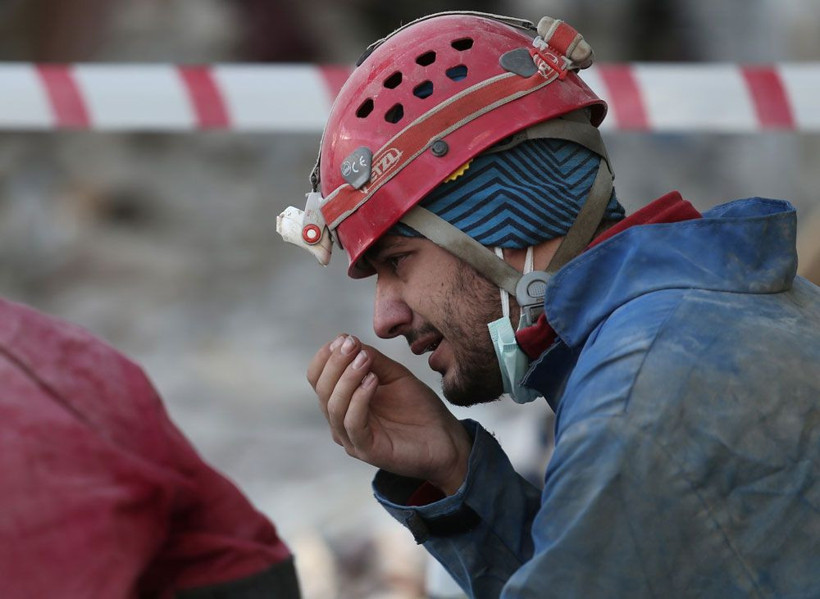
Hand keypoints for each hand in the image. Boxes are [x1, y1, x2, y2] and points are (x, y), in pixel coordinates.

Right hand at [308, 335, 471, 494]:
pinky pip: (352, 423)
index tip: (344, 338)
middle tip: (352, 344)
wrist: (446, 439)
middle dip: (335, 363)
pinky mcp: (366, 450)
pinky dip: (359, 399)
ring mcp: (351, 438)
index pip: (318, 378)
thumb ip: (373, 360)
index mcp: (344, 401)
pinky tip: (373, 381)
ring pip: (334, 406)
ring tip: (364, 359)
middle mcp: (341, 420)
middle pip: (322, 390)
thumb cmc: (419, 407)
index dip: (326, 357)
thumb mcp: (395, 375)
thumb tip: (349, 341)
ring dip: (347, 378)